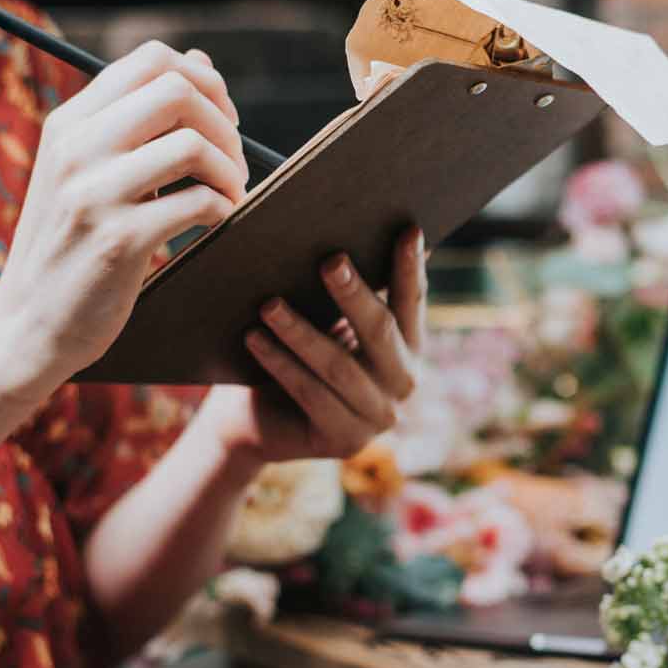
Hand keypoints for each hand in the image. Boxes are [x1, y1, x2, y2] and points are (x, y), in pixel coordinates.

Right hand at [0, 41, 249, 396]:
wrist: (30, 323)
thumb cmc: (73, 244)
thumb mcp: (88, 170)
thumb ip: (137, 118)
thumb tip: (199, 61)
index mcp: (70, 122)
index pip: (150, 60)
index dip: (204, 82)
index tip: (220, 121)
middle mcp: (76, 147)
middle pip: (178, 91)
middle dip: (225, 124)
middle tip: (233, 163)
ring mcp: (94, 193)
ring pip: (193, 144)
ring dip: (231, 170)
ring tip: (228, 195)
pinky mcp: (119, 241)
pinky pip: (198, 203)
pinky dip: (224, 209)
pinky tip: (217, 223)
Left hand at [200, 228, 427, 465]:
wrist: (259, 420)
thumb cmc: (294, 355)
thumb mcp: (325, 321)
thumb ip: (344, 293)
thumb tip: (342, 227)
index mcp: (408, 348)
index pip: (412, 303)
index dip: (410, 268)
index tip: (407, 229)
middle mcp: (404, 384)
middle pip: (380, 332)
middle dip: (354, 294)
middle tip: (330, 260)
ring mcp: (378, 417)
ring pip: (338, 366)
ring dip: (301, 332)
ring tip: (269, 304)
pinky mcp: (344, 440)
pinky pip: (310, 395)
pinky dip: (280, 364)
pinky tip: (255, 338)